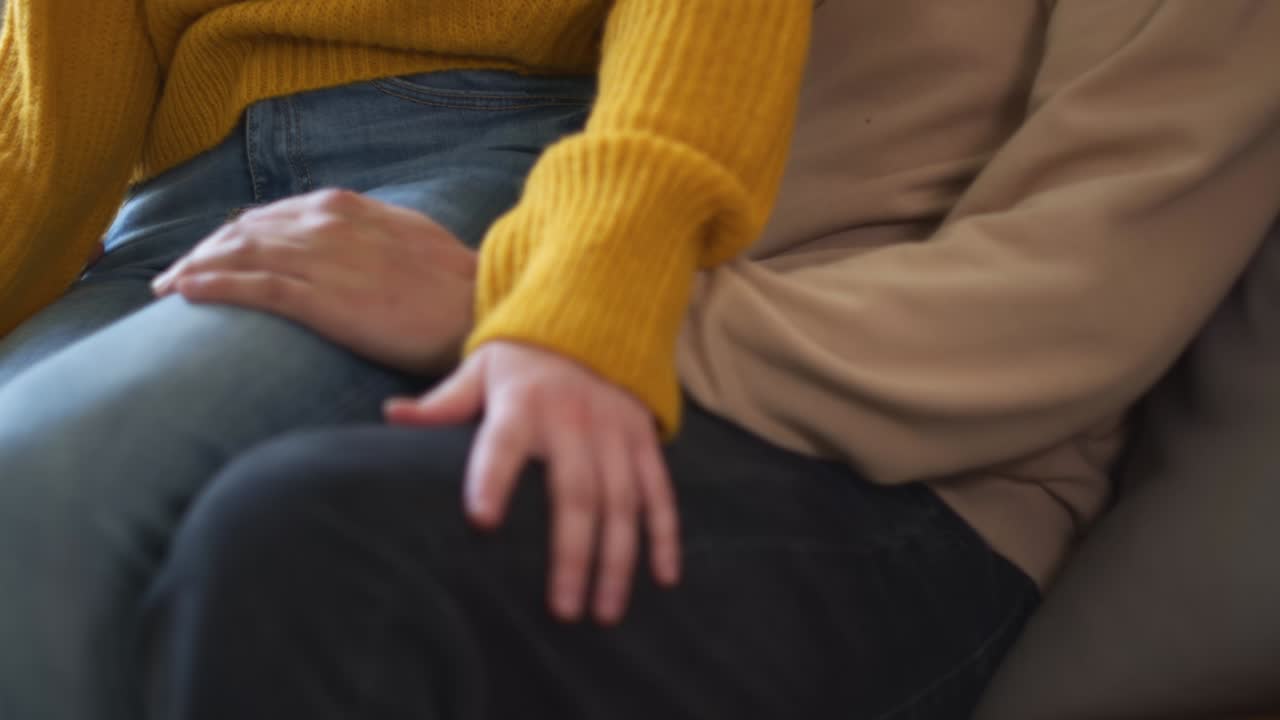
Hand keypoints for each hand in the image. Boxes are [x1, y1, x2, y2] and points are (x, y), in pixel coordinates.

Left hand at [152, 189, 476, 374]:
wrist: (475, 310)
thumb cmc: (450, 282)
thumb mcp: (407, 234)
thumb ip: (368, 228)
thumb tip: (345, 231)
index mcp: (345, 207)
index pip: (271, 215)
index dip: (235, 233)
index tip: (213, 252)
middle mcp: (325, 225)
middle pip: (244, 232)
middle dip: (204, 251)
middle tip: (177, 273)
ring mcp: (321, 261)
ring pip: (239, 256)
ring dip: (195, 268)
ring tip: (166, 287)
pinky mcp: (321, 301)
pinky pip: (252, 288)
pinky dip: (211, 286)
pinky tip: (183, 293)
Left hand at [385, 341, 681, 624]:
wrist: (595, 320)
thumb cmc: (524, 361)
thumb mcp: (481, 370)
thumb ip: (443, 402)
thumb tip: (391, 415)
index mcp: (524, 403)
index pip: (504, 442)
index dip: (493, 477)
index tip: (483, 521)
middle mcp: (574, 418)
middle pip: (576, 493)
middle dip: (572, 555)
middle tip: (562, 610)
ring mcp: (616, 431)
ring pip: (623, 503)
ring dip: (618, 561)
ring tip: (605, 612)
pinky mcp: (645, 441)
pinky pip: (659, 492)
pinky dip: (664, 535)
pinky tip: (663, 578)